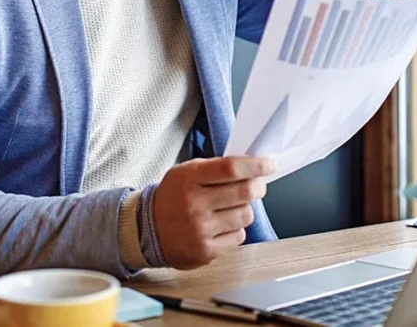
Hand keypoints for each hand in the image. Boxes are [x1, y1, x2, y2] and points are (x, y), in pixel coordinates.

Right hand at [152, 156, 274, 269]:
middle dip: (258, 186)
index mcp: (189, 179)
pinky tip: (221, 226)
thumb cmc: (173, 197)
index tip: (268, 164)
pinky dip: (235, 230)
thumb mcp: (186, 172)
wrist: (147, 229)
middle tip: (258, 185)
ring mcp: (200, 230)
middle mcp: (194, 204)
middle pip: (244, 191)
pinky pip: (238, 237)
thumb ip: (215, 168)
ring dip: (245, 209)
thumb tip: (252, 167)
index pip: (231, 168)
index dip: (256, 165)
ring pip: (245, 215)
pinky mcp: (205, 251)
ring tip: (232, 207)